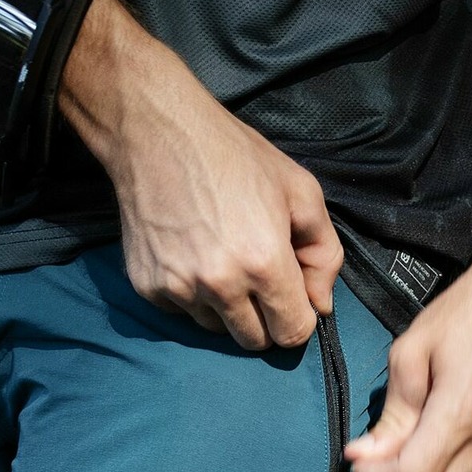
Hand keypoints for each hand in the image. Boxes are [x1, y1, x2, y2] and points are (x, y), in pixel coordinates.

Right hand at [58, 0, 342, 350]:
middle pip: (254, 340)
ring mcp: (178, 288)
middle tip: (258, 275)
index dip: (298, 317)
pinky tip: (191, 253)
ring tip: (221, 258)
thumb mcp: (300, 191)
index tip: (292, 295)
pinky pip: (182, 312)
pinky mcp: (147, 286)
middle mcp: (220, 284)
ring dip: (226, 307)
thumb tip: (322, 305)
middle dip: (264, 317)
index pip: (291, 333)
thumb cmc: (233, 155)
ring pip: (216, 328)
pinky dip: (191, 294)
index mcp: (264, 263)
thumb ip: (324, 254)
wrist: (156, 132)